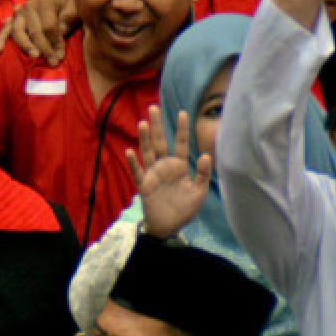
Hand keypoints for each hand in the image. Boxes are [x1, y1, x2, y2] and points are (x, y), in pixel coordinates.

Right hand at [0, 0, 75, 64]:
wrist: (63, 0)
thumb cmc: (70, 6)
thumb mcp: (76, 7)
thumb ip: (70, 17)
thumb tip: (60, 31)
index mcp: (46, 0)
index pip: (48, 25)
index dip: (55, 42)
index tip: (61, 55)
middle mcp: (30, 5)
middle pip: (34, 30)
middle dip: (44, 47)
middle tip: (52, 61)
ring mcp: (20, 12)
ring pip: (18, 31)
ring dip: (25, 45)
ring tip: (34, 56)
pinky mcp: (14, 20)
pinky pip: (5, 29)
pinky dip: (0, 39)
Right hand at [125, 106, 211, 239]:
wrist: (169, 227)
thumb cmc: (184, 209)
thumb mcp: (199, 193)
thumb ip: (203, 175)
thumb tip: (206, 155)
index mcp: (180, 166)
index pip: (181, 144)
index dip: (182, 129)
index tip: (183, 112)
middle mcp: (165, 166)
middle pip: (160, 142)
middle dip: (157, 126)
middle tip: (153, 107)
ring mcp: (153, 174)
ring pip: (147, 152)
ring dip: (144, 139)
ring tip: (142, 123)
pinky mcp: (144, 185)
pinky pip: (137, 172)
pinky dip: (133, 162)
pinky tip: (129, 151)